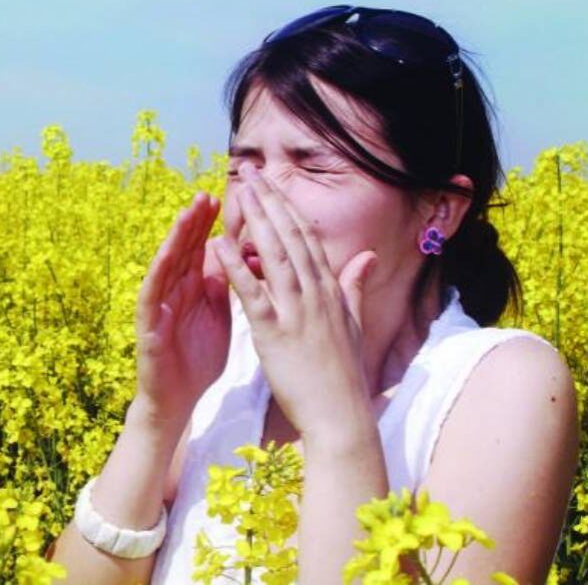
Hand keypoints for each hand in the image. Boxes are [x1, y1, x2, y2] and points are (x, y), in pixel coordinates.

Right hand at [134, 192, 232, 424]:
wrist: (179, 400)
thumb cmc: (198, 359)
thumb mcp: (218, 316)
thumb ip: (222, 287)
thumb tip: (235, 255)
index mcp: (194, 288)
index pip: (202, 248)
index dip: (212, 224)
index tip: (228, 198)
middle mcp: (174, 291)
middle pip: (184, 249)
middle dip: (195, 221)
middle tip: (207, 193)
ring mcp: (159, 305)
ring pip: (167, 263)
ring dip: (176, 238)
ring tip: (187, 213)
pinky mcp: (148, 325)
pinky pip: (152, 294)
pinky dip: (159, 272)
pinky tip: (167, 254)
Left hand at [212, 164, 377, 441]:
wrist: (341, 415)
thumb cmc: (344, 374)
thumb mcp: (352, 323)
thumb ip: (355, 286)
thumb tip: (368, 256)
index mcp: (330, 289)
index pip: (307, 238)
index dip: (287, 207)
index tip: (272, 185)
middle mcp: (315, 293)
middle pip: (290, 236)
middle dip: (270, 201)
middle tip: (251, 173)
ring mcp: (297, 311)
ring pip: (274, 255)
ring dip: (255, 221)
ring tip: (239, 192)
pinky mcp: (275, 333)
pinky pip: (253, 293)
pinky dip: (236, 267)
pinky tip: (219, 244)